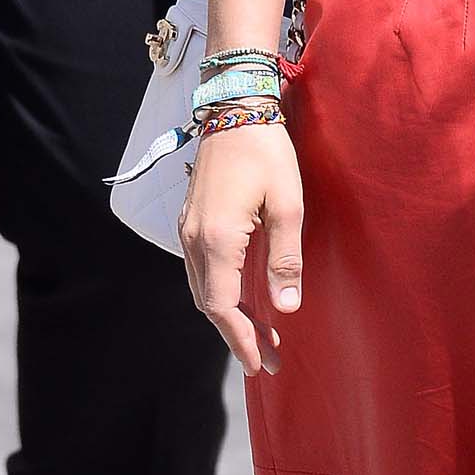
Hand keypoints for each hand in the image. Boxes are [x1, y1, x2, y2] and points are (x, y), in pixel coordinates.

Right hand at [180, 117, 303, 373]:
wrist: (235, 109)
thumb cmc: (267, 154)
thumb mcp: (287, 207)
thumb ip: (285, 261)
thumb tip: (286, 309)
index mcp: (218, 240)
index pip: (223, 307)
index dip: (242, 339)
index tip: (261, 364)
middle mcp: (194, 239)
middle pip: (209, 304)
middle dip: (238, 336)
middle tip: (268, 362)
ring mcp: (187, 230)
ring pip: (202, 289)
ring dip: (228, 317)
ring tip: (260, 339)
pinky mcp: (191, 221)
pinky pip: (200, 271)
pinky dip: (218, 295)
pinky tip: (240, 302)